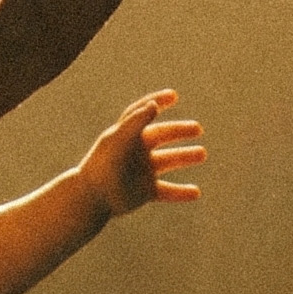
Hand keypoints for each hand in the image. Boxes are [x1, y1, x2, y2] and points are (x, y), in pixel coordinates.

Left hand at [80, 90, 205, 218]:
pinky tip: (197, 193)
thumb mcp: (119, 140)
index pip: (143, 113)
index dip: (156, 102)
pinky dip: (182, 192)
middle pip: (162, 135)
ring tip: (202, 153)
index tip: (173, 96)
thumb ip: (135, 122)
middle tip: (198, 129)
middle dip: (180, 131)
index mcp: (128, 136)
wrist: (90, 198)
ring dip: (186, 156)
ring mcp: (142, 172)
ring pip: (169, 160)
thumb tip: (154, 105)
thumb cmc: (101, 166)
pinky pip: (167, 191)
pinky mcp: (144, 192)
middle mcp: (136, 151)